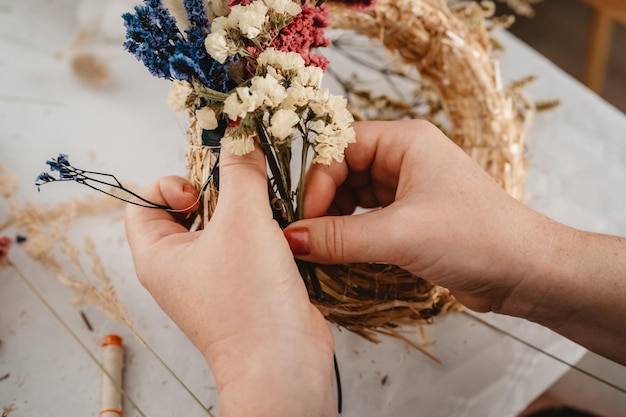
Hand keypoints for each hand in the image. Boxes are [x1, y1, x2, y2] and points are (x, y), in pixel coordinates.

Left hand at [125, 146, 336, 415]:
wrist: (285, 363)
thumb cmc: (250, 300)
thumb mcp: (244, 221)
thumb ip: (241, 171)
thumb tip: (238, 130)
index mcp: (158, 255)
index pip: (142, 201)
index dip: (169, 184)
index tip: (201, 188)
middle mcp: (179, 268)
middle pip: (186, 208)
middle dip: (216, 191)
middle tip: (241, 189)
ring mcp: (212, 279)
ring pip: (221, 225)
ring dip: (244, 208)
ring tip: (267, 206)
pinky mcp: (243, 285)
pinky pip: (245, 244)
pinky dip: (261, 230)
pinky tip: (283, 227)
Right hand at [285, 120, 625, 364]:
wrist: (525, 271)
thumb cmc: (475, 237)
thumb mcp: (400, 234)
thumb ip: (340, 237)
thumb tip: (290, 240)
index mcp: (405, 141)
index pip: (341, 146)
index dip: (317, 179)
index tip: (304, 219)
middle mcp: (404, 158)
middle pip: (343, 169)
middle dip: (322, 200)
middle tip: (305, 235)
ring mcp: (408, 188)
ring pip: (353, 195)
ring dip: (334, 219)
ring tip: (319, 246)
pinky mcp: (411, 218)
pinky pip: (367, 217)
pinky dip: (350, 232)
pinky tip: (339, 251)